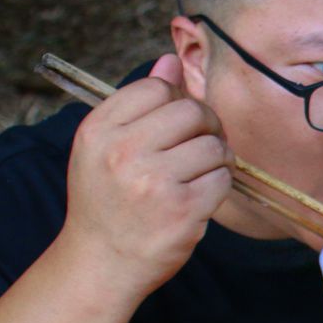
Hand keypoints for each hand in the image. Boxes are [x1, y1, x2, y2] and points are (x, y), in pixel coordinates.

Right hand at [61, 54, 232, 296]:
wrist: (101, 262)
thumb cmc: (107, 200)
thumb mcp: (104, 147)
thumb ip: (137, 104)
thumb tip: (171, 60)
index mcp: (99, 130)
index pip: (157, 88)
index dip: (177, 102)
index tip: (177, 124)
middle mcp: (122, 151)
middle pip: (192, 112)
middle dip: (206, 126)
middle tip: (200, 146)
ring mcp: (153, 181)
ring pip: (213, 146)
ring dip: (217, 159)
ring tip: (200, 174)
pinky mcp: (182, 209)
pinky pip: (223, 179)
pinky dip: (220, 186)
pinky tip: (201, 196)